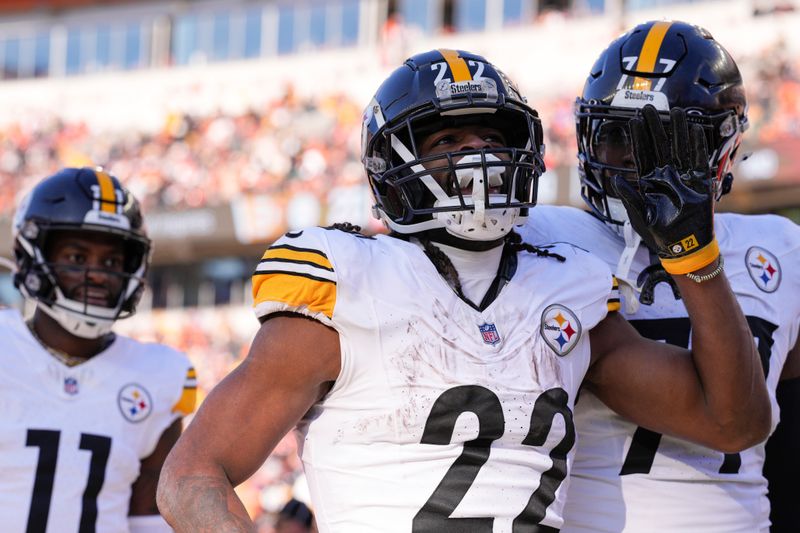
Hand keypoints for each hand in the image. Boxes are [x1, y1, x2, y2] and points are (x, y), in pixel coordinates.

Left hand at [611, 104, 718, 274]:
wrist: (683, 248)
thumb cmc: (658, 235)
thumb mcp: (639, 216)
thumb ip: (630, 197)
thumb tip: (616, 180)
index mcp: (648, 182)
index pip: (642, 155)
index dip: (638, 137)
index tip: (634, 119)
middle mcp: (665, 176)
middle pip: (660, 146)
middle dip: (655, 127)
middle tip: (650, 107)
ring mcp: (683, 178)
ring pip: (680, 149)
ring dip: (678, 131)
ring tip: (677, 111)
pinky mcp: (699, 183)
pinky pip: (699, 161)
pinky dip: (697, 146)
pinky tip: (695, 130)